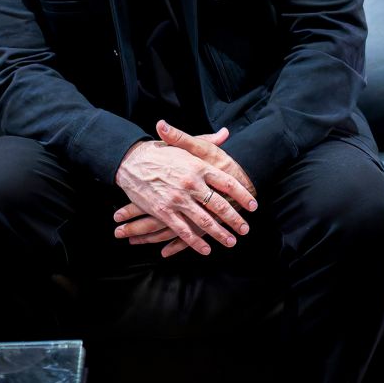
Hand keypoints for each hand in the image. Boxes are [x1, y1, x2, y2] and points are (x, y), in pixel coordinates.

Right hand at [112, 133, 257, 257]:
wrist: (130, 161)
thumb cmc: (159, 152)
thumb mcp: (185, 144)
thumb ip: (207, 141)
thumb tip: (225, 134)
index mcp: (199, 166)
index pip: (228, 183)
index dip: (243, 195)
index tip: (252, 205)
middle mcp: (191, 184)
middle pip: (220, 205)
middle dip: (235, 219)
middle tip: (245, 229)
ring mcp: (178, 199)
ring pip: (204, 221)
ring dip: (220, 234)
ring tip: (231, 241)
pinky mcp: (164, 211)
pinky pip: (184, 230)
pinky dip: (196, 242)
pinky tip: (206, 249)